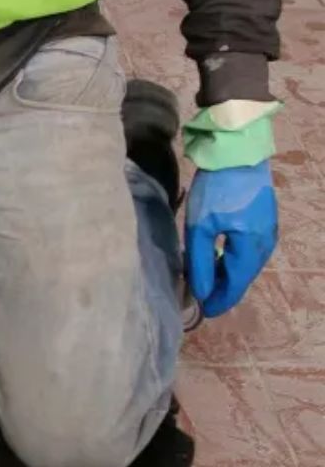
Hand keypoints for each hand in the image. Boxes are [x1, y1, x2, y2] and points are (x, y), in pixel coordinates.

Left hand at [185, 161, 276, 317]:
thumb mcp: (200, 227)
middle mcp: (265, 245)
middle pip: (242, 276)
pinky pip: (249, 250)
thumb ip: (199, 261)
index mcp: (251, 249)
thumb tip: (201, 291)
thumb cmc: (216, 190)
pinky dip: (233, 259)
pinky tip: (218, 258)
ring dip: (227, 274)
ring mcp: (268, 232)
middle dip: (222, 288)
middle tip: (199, 296)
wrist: (238, 154)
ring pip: (246, 264)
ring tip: (206, 280)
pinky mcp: (264, 221)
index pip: (235, 285)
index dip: (219, 301)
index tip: (203, 312)